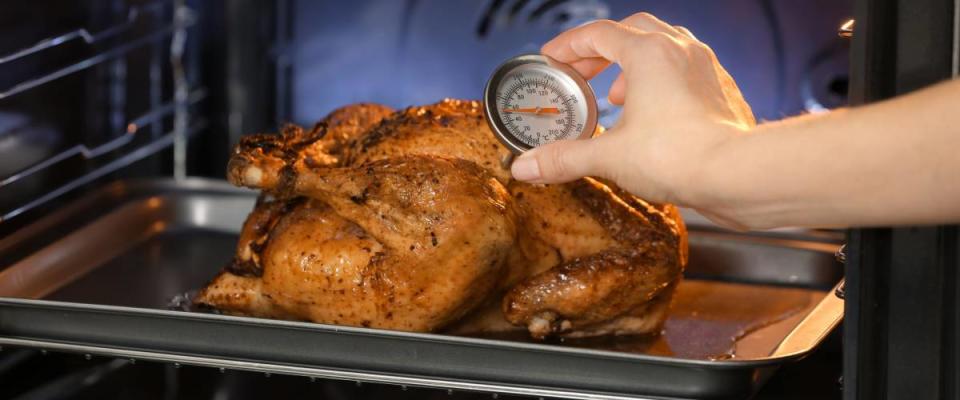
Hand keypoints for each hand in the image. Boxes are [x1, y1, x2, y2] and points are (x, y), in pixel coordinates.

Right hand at [510, 13, 755, 220]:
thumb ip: (564, 158)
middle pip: (632, 32)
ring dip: (633, 66)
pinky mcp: (723, 92)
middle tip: (581, 75)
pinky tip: (654, 114)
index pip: (599, 34)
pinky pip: (687, 72)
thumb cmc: (678, 156)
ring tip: (616, 97)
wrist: (738, 175)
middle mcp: (680, 50)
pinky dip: (662, 83)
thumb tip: (524, 168)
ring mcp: (706, 68)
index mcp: (648, 52)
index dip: (570, 46)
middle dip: (601, 52)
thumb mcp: (609, 157)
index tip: (553, 59)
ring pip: (664, 48)